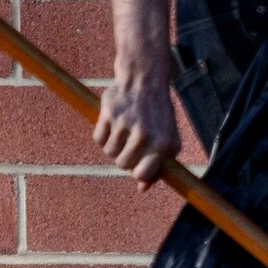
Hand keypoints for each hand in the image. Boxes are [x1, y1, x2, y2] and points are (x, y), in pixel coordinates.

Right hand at [93, 63, 186, 185]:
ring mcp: (125, 124)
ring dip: (113, 145)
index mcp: (162, 142)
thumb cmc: (158, 113)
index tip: (138, 166)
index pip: (142, 174)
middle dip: (124, 157)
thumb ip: (159, 165)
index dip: (137, 173)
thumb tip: (141, 189)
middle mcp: (144, 134)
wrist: (144, 79)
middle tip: (131, 142)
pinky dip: (102, 134)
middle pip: (122, 164)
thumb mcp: (168, 137)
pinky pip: (98, 138)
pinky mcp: (109, 114)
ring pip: (109, 152)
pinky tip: (113, 123)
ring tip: (124, 131)